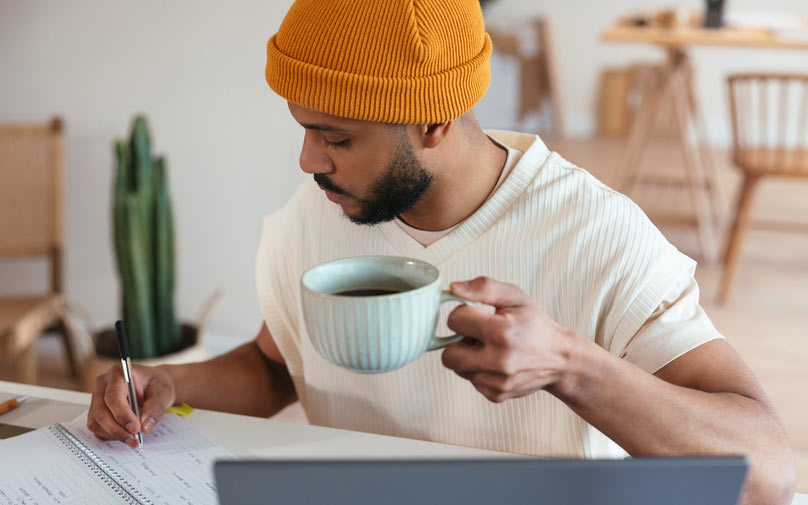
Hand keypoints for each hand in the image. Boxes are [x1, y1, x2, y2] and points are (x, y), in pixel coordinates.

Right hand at [87, 364, 175, 447]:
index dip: (122, 415)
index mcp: (118, 373)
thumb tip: (145, 427)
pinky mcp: (97, 411)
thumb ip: (155, 408)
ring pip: (96, 422)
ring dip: (113, 434)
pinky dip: (110, 435)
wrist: (154, 385)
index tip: (135, 428)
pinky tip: (125, 435)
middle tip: (134, 439)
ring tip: (132, 440)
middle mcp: (103, 384)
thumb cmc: (156, 384)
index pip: (113, 397)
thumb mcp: (163, 393)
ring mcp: (97, 398)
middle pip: (101, 411)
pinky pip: (97, 427)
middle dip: (117, 429)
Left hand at [441, 277, 578, 402]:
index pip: (454, 321)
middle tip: (478, 335)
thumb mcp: (514, 297)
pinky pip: (471, 381)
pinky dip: (478, 371)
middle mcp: (499, 360)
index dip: (463, 314)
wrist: (559, 358)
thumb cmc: (535, 326)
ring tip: (489, 348)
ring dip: (467, 357)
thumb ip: (483, 287)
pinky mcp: (497, 394)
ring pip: (457, 369)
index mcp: (502, 332)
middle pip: (448, 355)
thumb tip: (453, 288)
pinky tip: (495, 362)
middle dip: (458, 342)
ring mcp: (498, 381)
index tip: (477, 315)